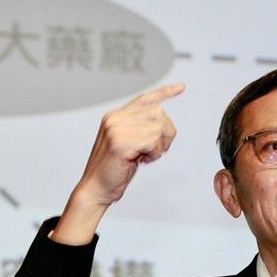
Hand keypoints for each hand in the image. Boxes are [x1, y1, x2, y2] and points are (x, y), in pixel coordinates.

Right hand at [54, 82, 184, 243]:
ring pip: (158, 129)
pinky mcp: (120, 143)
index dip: (164, 92)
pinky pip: (153, 142)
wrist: (95, 189)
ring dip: (159, 147)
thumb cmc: (113, 171)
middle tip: (156, 152)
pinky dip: (154, 154)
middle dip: (166, 134)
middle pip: (158, 114)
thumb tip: (163, 123)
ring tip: (145, 157)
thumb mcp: (128, 145)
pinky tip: (142, 161)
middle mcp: (114, 118)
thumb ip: (140, 130)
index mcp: (115, 117)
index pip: (145, 99)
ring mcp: (116, 129)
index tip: (181, 87)